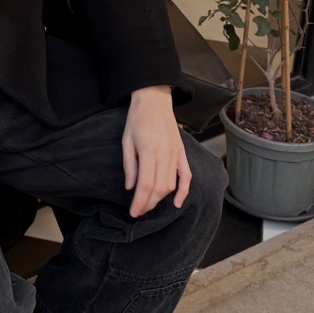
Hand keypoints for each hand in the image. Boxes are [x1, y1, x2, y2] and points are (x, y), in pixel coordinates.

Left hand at [122, 85, 190, 217]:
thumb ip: (129, 165)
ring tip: (149, 205)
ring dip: (161, 199)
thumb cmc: (137, 118)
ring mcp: (176, 154)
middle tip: (139, 212)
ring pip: (171, 184)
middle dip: (149, 204)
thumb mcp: (126, 140)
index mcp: (149, 151)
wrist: (154, 99)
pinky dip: (183, 191)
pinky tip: (176, 203)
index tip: (133, 213)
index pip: (146, 185)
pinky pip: (187, 176)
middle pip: (159, 188)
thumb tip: (130, 187)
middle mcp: (165, 154)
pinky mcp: (182, 152)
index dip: (140, 202)